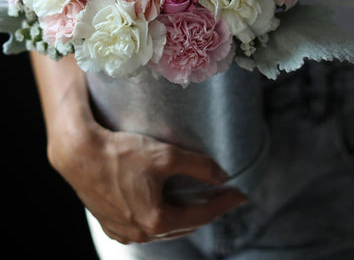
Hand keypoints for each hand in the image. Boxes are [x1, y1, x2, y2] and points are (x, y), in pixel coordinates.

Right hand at [47, 120, 247, 244]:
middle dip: (206, 211)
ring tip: (196, 200)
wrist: (80, 154)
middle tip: (223, 197)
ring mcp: (123, 232)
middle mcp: (140, 233)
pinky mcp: (110, 223)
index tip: (241, 195)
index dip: (224, 204)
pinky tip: (162, 204)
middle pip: (183, 224)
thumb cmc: (122, 153)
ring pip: (162, 227)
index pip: (202, 216)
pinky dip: (158, 216)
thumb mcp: (166, 155)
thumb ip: (199, 166)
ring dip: (182, 215)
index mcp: (157, 220)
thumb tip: (222, 175)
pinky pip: (142, 225)